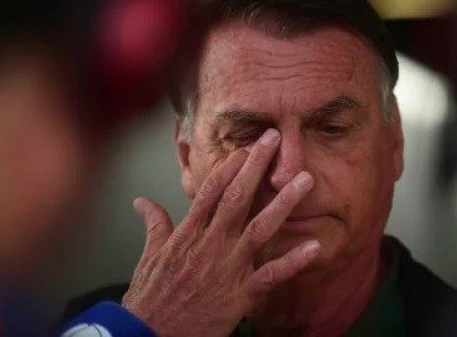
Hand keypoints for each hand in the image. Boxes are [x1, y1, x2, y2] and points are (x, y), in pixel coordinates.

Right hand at [121, 128, 318, 336]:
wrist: (149, 334)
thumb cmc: (151, 297)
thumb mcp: (148, 256)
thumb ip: (154, 225)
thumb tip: (143, 202)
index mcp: (188, 234)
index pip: (211, 190)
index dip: (230, 166)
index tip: (246, 147)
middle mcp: (210, 244)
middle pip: (238, 197)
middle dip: (257, 166)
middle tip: (274, 140)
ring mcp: (227, 268)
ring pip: (260, 228)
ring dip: (284, 203)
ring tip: (304, 181)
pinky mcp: (240, 294)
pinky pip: (271, 274)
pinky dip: (293, 261)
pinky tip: (313, 246)